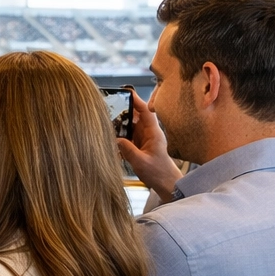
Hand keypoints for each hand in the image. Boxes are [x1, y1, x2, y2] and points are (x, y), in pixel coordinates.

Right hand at [116, 88, 180, 202]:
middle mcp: (150, 133)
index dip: (137, 101)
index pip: (145, 112)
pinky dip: (121, 135)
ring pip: (131, 125)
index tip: (126, 92)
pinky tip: (113, 137)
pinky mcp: (140, 145)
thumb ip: (127, 149)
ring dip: (121, 124)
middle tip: (111, 106)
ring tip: (108, 121)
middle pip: (136, 116)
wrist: (166, 183)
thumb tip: (116, 139)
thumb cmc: (158, 173)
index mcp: (154, 133)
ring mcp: (145, 138)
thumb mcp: (140, 162)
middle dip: (124, 110)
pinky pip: (129, 135)